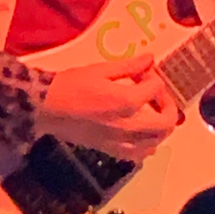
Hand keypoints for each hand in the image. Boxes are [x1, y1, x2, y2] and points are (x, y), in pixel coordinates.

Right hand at [37, 55, 178, 161]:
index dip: (152, 76)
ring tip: (148, 112)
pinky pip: (140, 154)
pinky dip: (146, 143)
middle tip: (153, 93)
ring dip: (159, 125)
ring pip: (157, 140)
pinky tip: (137, 131)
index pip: (156, 88)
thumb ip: (129, 66)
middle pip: (167, 121)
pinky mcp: (111, 150)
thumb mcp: (100, 69)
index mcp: (126, 102)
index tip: (141, 71)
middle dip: (167, 103)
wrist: (46, 108)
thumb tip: (150, 59)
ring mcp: (121, 142)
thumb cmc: (71, 85)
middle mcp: (129, 126)